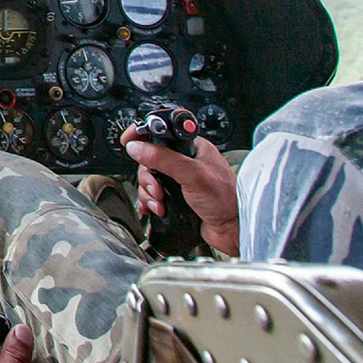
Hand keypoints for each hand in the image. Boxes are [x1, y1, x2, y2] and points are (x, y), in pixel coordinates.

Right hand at [120, 128, 240, 255]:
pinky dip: (150, 202)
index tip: (129, 141)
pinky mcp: (177, 197)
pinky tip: (156, 208)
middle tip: (157, 188)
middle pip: (150, 159)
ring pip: (150, 179)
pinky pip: (153, 195)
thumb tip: (137, 147)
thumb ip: (164, 159)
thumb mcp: (193, 174)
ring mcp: (181, 180)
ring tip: (160, 202)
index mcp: (193, 148)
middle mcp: (186, 162)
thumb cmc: (226, 200)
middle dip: (148, 176)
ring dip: (149, 192)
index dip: (144, 134)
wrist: (234, 230)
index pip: (163, 132)